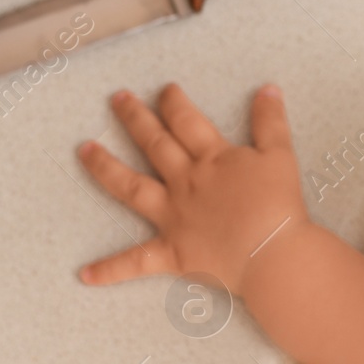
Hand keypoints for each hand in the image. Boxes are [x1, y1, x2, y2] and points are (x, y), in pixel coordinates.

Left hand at [74, 84, 307, 293]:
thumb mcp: (280, 155)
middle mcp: (185, 182)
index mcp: (211, 158)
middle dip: (134, 118)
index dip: (173, 102)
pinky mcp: (171, 252)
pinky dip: (111, 269)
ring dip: (105, 168)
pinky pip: (136, 261)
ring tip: (83, 150)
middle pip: (154, 143)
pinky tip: (85, 273)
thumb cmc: (278, 205)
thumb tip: (267, 89)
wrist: (272, 252)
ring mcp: (173, 216)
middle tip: (116, 98)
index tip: (164, 90)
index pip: (185, 121)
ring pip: (132, 188)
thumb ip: (270, 122)